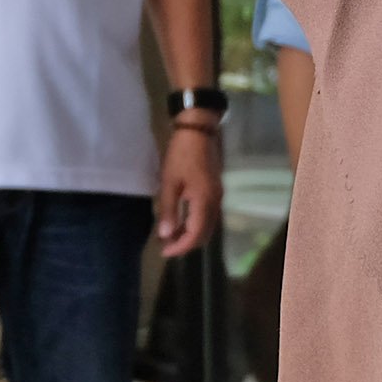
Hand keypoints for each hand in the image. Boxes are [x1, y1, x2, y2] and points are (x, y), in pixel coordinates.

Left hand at [155, 124, 219, 258]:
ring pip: (207, 225)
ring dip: (190, 233)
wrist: (198, 130)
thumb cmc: (181, 154)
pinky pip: (207, 215)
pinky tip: (181, 219)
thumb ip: (169, 210)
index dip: (180, 247)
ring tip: (170, 234)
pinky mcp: (215, 189)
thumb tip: (166, 235)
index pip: (195, 235)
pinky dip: (194, 222)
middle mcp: (215, 202)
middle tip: (166, 245)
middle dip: (186, 243)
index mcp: (204, 202)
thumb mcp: (170, 182)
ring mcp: (217, 196)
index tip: (164, 251)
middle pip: (204, 233)